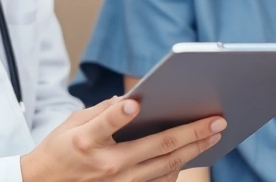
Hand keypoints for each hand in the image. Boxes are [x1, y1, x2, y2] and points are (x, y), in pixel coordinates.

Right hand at [20, 96, 225, 181]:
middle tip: (217, 120)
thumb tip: (126, 101)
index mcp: (86, 141)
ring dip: (193, 150)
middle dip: (191, 132)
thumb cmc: (58, 151)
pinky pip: (159, 181)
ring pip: (165, 166)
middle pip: (156, 146)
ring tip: (214, 135)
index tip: (134, 101)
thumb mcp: (70, 124)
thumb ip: (100, 111)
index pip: (105, 123)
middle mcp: (107, 164)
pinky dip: (177, 168)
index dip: (119, 113)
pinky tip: (192, 154)